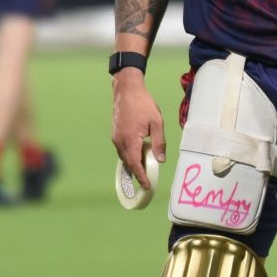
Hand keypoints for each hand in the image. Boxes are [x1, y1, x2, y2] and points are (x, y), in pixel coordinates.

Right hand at [111, 69, 166, 188]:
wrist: (127, 90)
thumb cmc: (143, 104)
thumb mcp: (157, 122)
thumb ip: (159, 142)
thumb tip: (161, 160)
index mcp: (131, 139)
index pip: (135, 164)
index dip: (141, 176)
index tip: (147, 186)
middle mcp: (120, 141)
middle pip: (128, 163)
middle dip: (137, 174)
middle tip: (147, 182)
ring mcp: (115, 137)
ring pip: (124, 157)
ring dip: (133, 165)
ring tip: (144, 171)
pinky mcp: (115, 134)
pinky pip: (122, 150)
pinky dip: (129, 156)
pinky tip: (137, 156)